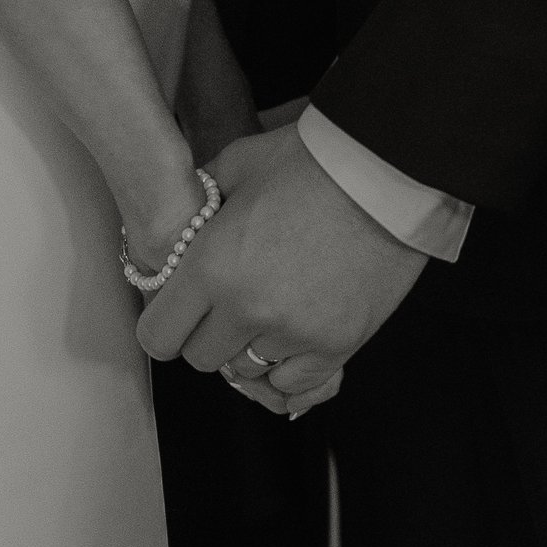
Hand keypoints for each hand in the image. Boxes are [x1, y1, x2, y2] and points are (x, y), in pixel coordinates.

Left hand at [135, 121, 426, 392]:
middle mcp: (248, 309)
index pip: (159, 336)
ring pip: (249, 371)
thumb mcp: (236, 166)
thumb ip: (201, 202)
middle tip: (229, 305)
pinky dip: (288, 367)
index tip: (180, 311)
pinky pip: (294, 384)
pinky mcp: (337, 344)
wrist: (387, 171)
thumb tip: (184, 222)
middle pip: (203, 358)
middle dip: (209, 334)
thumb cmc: (312, 161)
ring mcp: (294, 332)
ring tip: (273, 307)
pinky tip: (294, 336)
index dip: (166, 324)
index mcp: (211, 267)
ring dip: (252, 346)